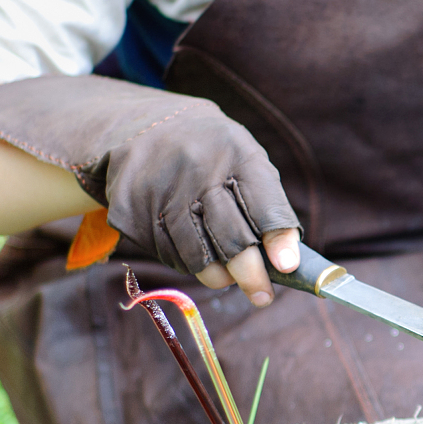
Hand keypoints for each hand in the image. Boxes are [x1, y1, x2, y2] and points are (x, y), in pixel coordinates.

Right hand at [0, 75, 302, 306]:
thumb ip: (268, 207)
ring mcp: (163, 192)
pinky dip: (190, 264)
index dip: (278, 239)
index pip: (264, 203)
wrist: (142, 128)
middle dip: (252, 275)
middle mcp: (199, 171)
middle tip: (262, 295)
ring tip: (229, 278)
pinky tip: (198, 257)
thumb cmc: (213, 156)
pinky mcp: (135, 213)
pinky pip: (170, 255)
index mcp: (237, 153)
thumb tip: (287, 264)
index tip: (287, 267)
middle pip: (231, 238)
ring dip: (220, 275)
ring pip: (199, 255)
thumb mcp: (245, 162)